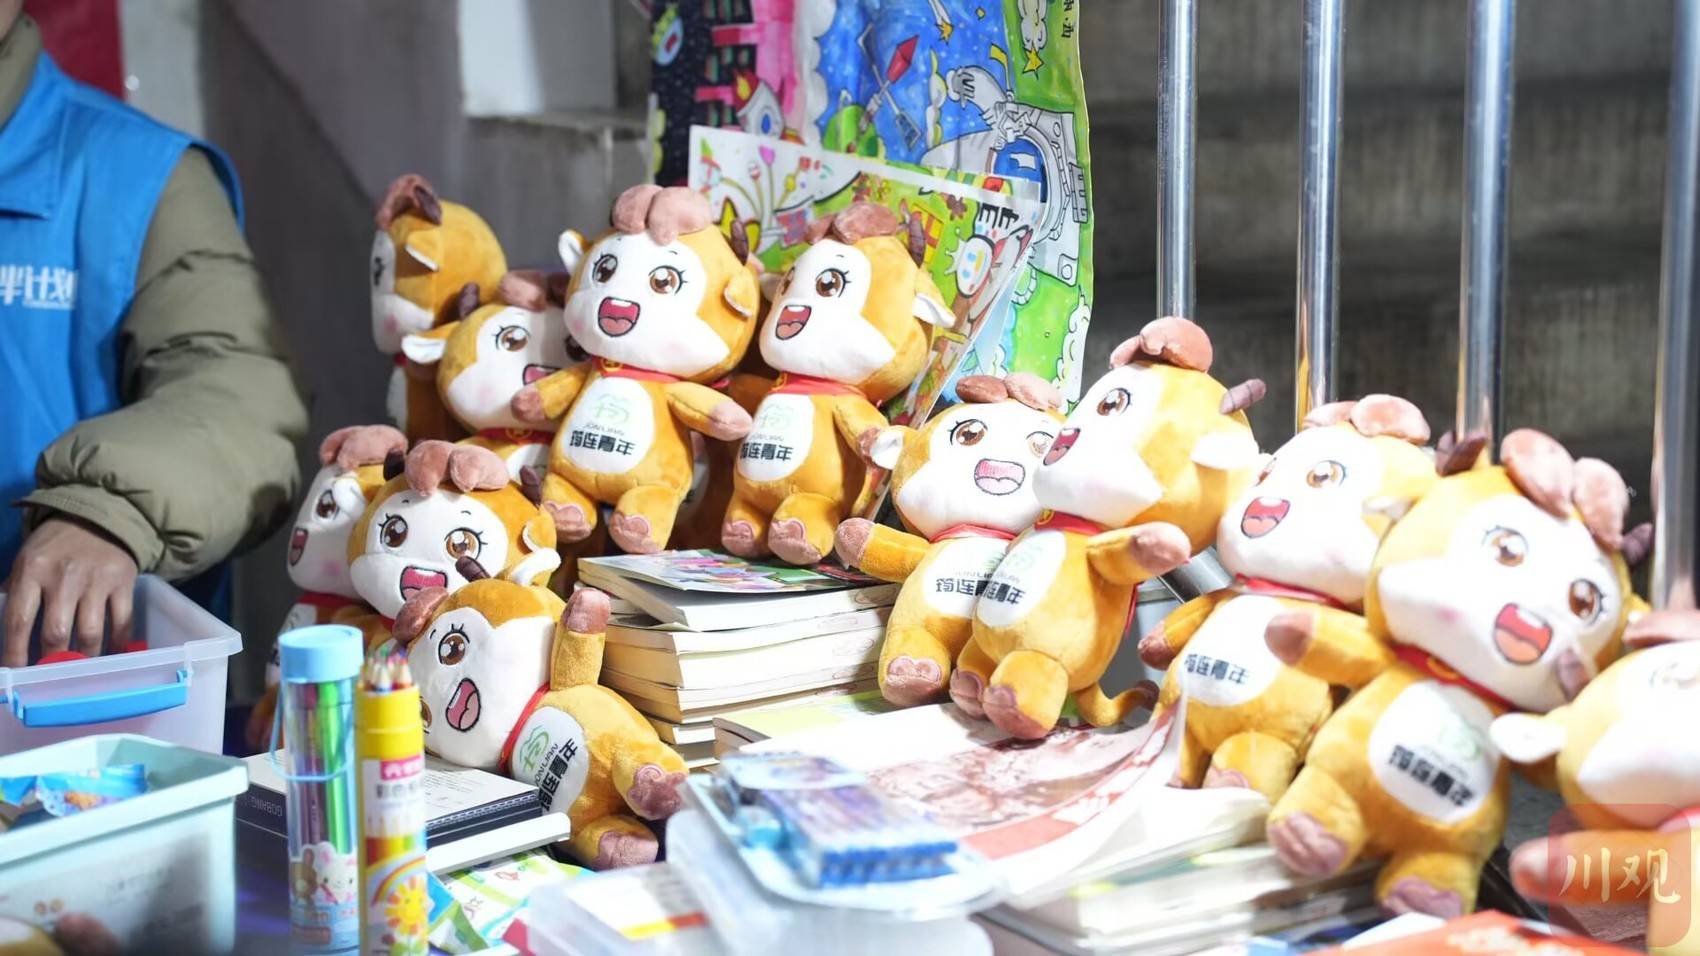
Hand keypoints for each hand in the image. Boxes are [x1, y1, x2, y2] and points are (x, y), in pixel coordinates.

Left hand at [3, 518, 137, 665]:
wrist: (99, 515)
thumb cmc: (55, 543)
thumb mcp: (26, 560)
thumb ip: (17, 592)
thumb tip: (8, 633)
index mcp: (32, 571)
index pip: (18, 621)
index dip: (15, 654)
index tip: (16, 674)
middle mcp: (64, 577)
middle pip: (56, 633)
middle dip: (51, 661)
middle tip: (50, 676)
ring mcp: (96, 581)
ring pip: (90, 634)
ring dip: (83, 658)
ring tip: (80, 669)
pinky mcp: (124, 583)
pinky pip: (121, 622)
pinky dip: (117, 643)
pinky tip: (112, 654)